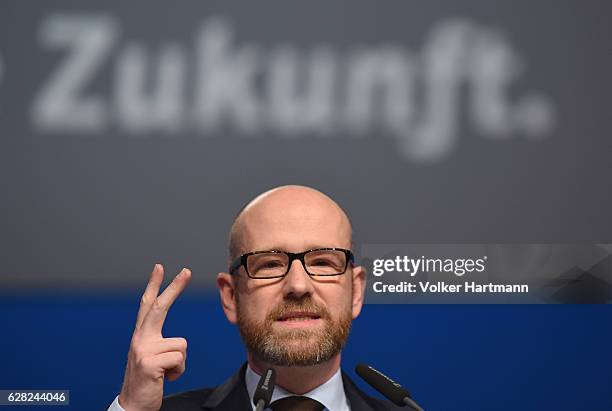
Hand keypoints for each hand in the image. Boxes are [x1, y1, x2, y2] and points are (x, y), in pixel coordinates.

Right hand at [118, 264, 191, 410]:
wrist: (132, 406)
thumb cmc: (147, 383)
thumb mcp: (152, 359)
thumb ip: (159, 344)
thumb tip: (179, 344)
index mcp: (141, 336)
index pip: (147, 305)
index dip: (154, 285)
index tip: (160, 267)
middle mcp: (140, 339)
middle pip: (160, 307)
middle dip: (174, 287)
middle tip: (186, 270)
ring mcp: (143, 350)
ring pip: (181, 345)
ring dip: (180, 363)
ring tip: (166, 373)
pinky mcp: (149, 362)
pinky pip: (179, 359)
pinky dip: (178, 372)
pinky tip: (164, 379)